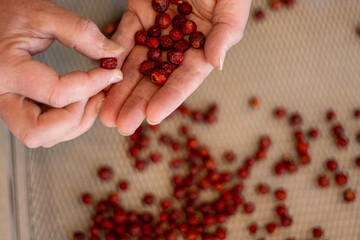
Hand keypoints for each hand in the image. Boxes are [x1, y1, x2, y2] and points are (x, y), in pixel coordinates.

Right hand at [0, 0, 124, 146]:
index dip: (92, 85)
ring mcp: (7, 105)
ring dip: (74, 123)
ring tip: (92, 97)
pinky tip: (80, 101)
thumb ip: (81, 32)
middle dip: (75, 119)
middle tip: (96, 96)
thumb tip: (113, 53)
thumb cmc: (7, 12)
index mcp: (7, 70)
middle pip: (39, 132)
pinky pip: (44, 129)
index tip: (112, 74)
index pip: (56, 94)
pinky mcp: (16, 108)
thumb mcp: (44, 14)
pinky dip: (67, 121)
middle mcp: (2, 95)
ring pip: (43, 137)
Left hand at [100, 0, 251, 134]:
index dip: (170, 98)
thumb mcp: (232, 3)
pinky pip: (124, 38)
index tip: (152, 116)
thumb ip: (227, 33)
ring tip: (106, 111)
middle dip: (138, 102)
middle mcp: (179, 44)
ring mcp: (158, 31)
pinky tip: (102, 76)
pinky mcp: (139, 15)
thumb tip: (216, 64)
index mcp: (203, 47)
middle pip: (156, 78)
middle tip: (121, 124)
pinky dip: (112, 57)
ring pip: (136, 64)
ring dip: (120, 88)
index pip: (186, 78)